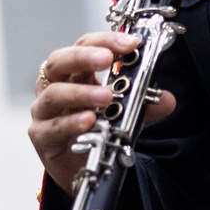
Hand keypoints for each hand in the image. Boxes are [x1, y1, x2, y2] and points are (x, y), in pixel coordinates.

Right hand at [29, 31, 175, 194]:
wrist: (83, 168)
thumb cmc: (97, 131)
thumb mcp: (125, 114)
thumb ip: (144, 105)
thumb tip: (167, 100)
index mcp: (74, 74)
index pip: (84, 46)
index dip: (105, 41)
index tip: (130, 42)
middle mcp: (54, 87)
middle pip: (58, 62)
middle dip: (83, 57)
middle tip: (106, 58)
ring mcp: (45, 111)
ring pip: (54, 94)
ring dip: (81, 93)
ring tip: (106, 96)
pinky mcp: (41, 137)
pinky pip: (54, 127)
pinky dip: (72, 122)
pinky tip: (88, 121)